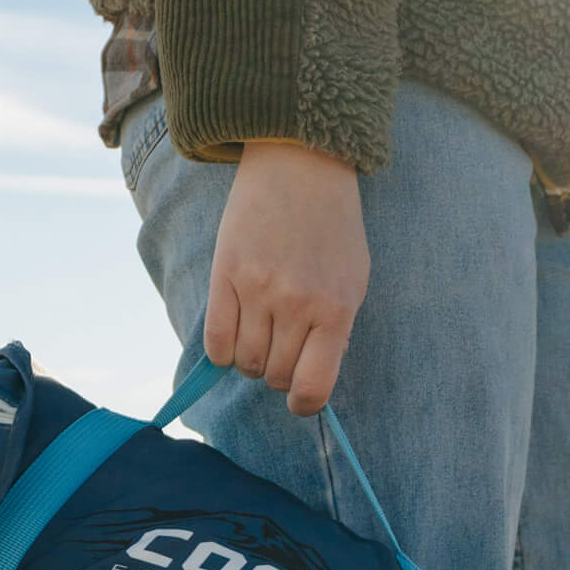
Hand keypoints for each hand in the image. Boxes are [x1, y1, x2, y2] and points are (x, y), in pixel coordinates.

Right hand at [205, 140, 369, 415]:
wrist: (300, 165)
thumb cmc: (334, 229)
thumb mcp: (353, 282)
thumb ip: (336, 332)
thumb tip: (312, 379)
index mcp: (334, 311)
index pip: (312, 387)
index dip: (305, 405)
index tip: (301, 400)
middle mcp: (295, 305)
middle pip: (276, 376)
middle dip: (279, 376)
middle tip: (283, 354)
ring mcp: (257, 289)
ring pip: (245, 363)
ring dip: (251, 362)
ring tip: (261, 339)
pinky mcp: (224, 274)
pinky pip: (216, 340)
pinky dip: (223, 352)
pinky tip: (233, 341)